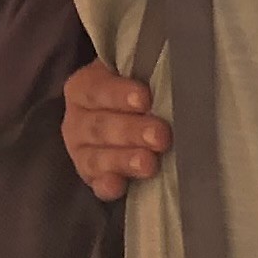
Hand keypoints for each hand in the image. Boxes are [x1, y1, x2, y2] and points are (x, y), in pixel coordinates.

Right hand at [62, 65, 167, 201]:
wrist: (132, 115)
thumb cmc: (142, 89)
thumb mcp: (140, 75)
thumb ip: (150, 74)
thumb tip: (180, 71)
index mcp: (84, 87)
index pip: (96, 89)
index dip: (118, 94)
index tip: (145, 99)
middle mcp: (78, 120)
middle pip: (99, 126)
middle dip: (131, 131)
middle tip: (160, 136)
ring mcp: (82, 150)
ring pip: (96, 156)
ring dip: (123, 160)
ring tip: (149, 164)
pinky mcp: (92, 175)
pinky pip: (95, 182)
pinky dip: (106, 185)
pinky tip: (118, 186)